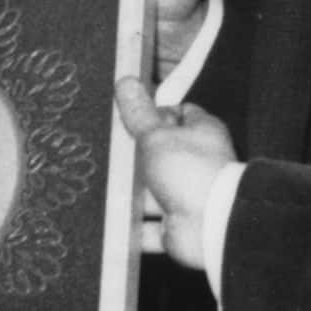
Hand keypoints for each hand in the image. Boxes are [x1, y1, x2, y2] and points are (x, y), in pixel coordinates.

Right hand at [114, 77, 233, 269]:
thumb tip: (126, 80)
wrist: (210, 226)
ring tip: (100, 187)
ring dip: (130, 195)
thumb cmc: (190, 171)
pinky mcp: (177, 226)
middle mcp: (197, 164)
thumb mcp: (156, 136)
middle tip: (108, 154)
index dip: (154, 114)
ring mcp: (187, 197)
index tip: (129, 117)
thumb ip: (139, 113)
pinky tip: (111, 223)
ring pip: (151, 193)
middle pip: (161, 155)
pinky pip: (149, 228)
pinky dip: (132, 229)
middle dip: (135, 158)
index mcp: (201, 133)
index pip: (178, 114)